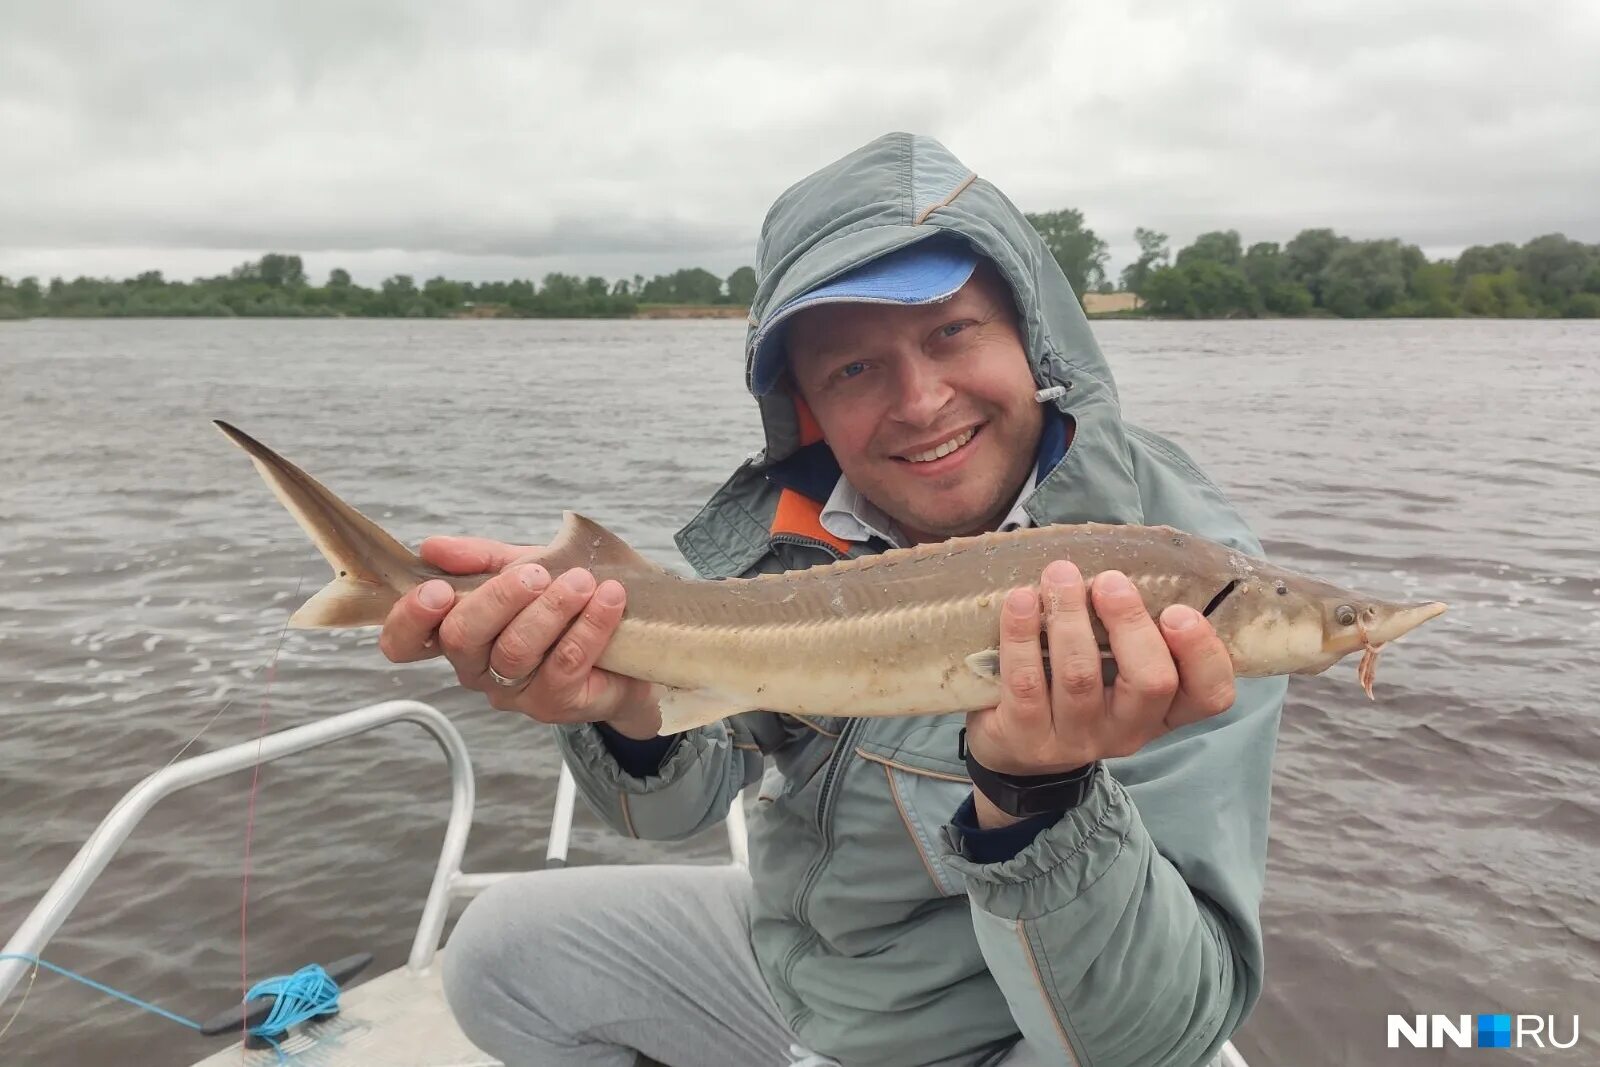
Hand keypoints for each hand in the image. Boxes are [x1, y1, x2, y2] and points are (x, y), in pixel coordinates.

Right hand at [378, 536, 659, 736]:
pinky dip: (589, 624)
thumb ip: (479, 559)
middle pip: (462, 639)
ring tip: (581, 581)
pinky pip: (566, 662)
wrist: (630, 643)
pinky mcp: (555, 703)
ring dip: (551, 608)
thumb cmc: (563, 604)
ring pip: (516, 650)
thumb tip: (433, 547)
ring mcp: (513, 691)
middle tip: (536, 574)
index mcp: (456, 633)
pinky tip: (608, 598)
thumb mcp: (522, 568)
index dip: (410, 618)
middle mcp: (475, 668)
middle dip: (497, 599)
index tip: (437, 590)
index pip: (405, 641)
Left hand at [964, 560, 1236, 824]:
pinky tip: (1019, 601)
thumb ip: (1131, 627)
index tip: (1178, 610)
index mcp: (1162, 709)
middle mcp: (1128, 729)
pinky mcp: (1027, 738)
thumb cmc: (1077, 684)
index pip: (1210, 694)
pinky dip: (1022, 635)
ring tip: (1059, 575)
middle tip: (1109, 581)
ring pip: (1080, 676)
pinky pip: (1026, 682)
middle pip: (1151, 682)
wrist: (1016, 748)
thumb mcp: (1116, 665)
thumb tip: (1125, 561)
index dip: (1202, 653)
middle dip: (1130, 622)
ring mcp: (1077, 739)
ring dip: (1070, 617)